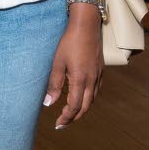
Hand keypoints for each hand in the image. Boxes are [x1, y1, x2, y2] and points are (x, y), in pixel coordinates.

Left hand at [43, 11, 103, 128]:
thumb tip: (48, 104)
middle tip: (62, 123)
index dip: (66, 118)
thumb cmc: (69, 42)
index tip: (58, 124)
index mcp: (80, 79)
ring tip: (71, 113)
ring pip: (92, 100)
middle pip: (85, 107)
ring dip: (82, 110)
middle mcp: (91, 80)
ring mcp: (98, 75)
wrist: (86, 25)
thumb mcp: (57, 63)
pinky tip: (82, 98)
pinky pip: (96, 90)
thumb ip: (54, 84)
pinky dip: (89, 99)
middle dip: (74, 117)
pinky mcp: (100, 70)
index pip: (74, 106)